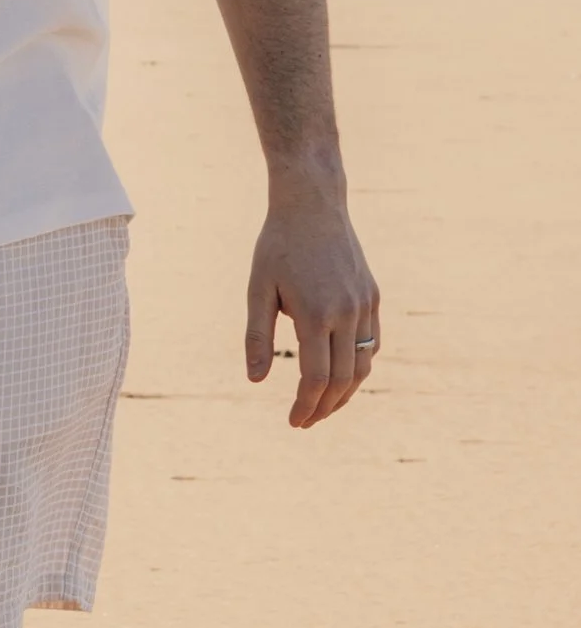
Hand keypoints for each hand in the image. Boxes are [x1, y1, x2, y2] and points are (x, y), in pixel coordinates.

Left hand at [246, 177, 378, 426]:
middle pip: (343, 379)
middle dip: (324, 407)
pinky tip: (342, 375)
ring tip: (324, 406)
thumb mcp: (258, 290)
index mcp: (315, 315)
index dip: (305, 405)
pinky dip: (359, 365)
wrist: (313, 206)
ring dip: (346, 392)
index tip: (293, 422)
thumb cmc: (277, 247)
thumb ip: (257, 337)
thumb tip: (255, 380)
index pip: (315, 378)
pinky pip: (372, 343)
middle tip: (306, 422)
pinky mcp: (373, 297)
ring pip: (363, 365)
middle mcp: (346, 313)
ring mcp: (365, 306)